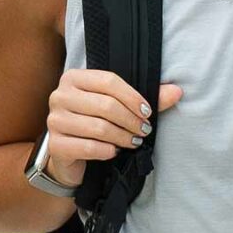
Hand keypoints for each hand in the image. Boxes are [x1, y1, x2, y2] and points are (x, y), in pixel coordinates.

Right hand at [41, 70, 181, 188]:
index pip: (109, 81)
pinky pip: (89, 147)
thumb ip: (145, 99)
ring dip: (123, 137)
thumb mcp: (116, 107)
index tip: (148, 112)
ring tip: (133, 142)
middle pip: (106, 105)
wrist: (68, 154)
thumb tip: (177, 91)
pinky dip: (108, 150)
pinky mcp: (56, 144)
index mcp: (73, 78)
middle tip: (144, 131)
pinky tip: (114, 151)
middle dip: (131, 120)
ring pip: (100, 127)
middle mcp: (60, 95)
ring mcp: (54, 120)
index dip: (133, 97)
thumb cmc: (94, 123)